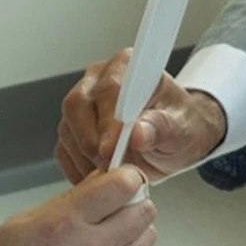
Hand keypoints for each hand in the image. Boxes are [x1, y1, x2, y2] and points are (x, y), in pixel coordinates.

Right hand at [0, 167, 157, 245]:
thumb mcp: (22, 224)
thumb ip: (65, 202)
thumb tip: (99, 181)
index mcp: (65, 222)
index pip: (121, 186)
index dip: (128, 177)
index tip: (125, 177)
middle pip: (143, 211)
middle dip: (135, 202)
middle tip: (122, 204)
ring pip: (146, 238)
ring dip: (136, 229)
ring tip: (115, 232)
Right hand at [56, 49, 226, 183]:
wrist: (174, 141)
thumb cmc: (179, 126)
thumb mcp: (180, 128)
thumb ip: (161, 128)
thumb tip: (138, 132)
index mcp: (127, 67)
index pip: (109, 87)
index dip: (108, 119)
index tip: (112, 149)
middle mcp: (99, 80)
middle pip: (77, 105)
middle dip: (91, 141)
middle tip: (109, 166)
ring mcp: (83, 104)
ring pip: (67, 129)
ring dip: (84, 157)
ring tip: (109, 175)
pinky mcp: (74, 129)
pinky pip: (64, 149)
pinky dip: (78, 168)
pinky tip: (98, 178)